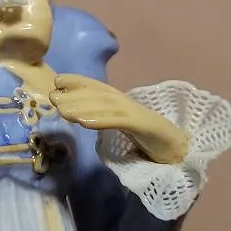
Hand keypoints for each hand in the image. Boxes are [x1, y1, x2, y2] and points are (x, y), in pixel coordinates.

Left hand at [49, 73, 188, 164]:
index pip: (98, 86)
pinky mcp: (144, 126)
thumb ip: (103, 118)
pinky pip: (119, 121)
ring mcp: (136, 112)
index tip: (57, 81)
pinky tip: (84, 122)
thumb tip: (77, 115)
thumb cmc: (146, 139)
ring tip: (62, 110)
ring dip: (82, 107)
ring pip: (106, 106)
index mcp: (121, 101)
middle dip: (74, 95)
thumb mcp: (120, 125)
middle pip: (98, 94)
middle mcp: (127, 102)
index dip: (78, 81)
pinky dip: (101, 120)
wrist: (177, 149)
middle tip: (52, 98)